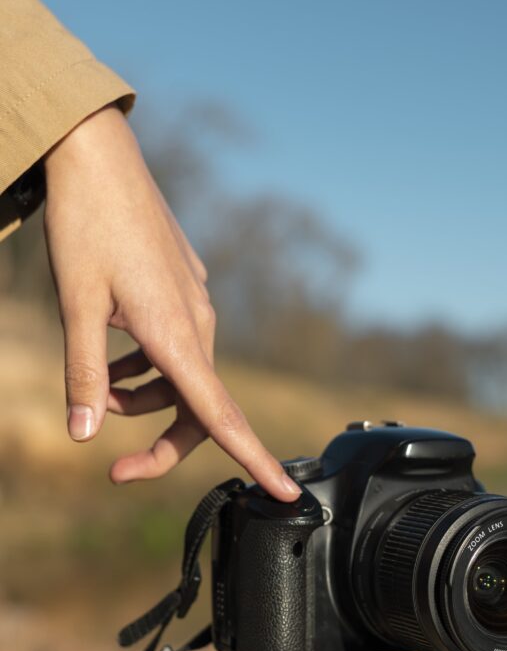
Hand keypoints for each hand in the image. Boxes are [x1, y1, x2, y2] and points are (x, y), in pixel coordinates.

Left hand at [43, 104, 299, 500]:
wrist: (98, 156)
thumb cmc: (85, 225)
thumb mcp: (74, 304)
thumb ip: (83, 373)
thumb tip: (84, 435)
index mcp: (176, 332)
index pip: (221, 414)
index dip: (256, 459)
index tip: (287, 495)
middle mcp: (196, 322)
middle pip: (198, 408)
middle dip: (162, 444)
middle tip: (115, 469)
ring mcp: (193, 302)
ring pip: (182, 376)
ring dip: (143, 398)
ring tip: (96, 388)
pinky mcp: (182, 287)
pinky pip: (174, 345)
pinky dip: (145, 364)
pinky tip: (111, 349)